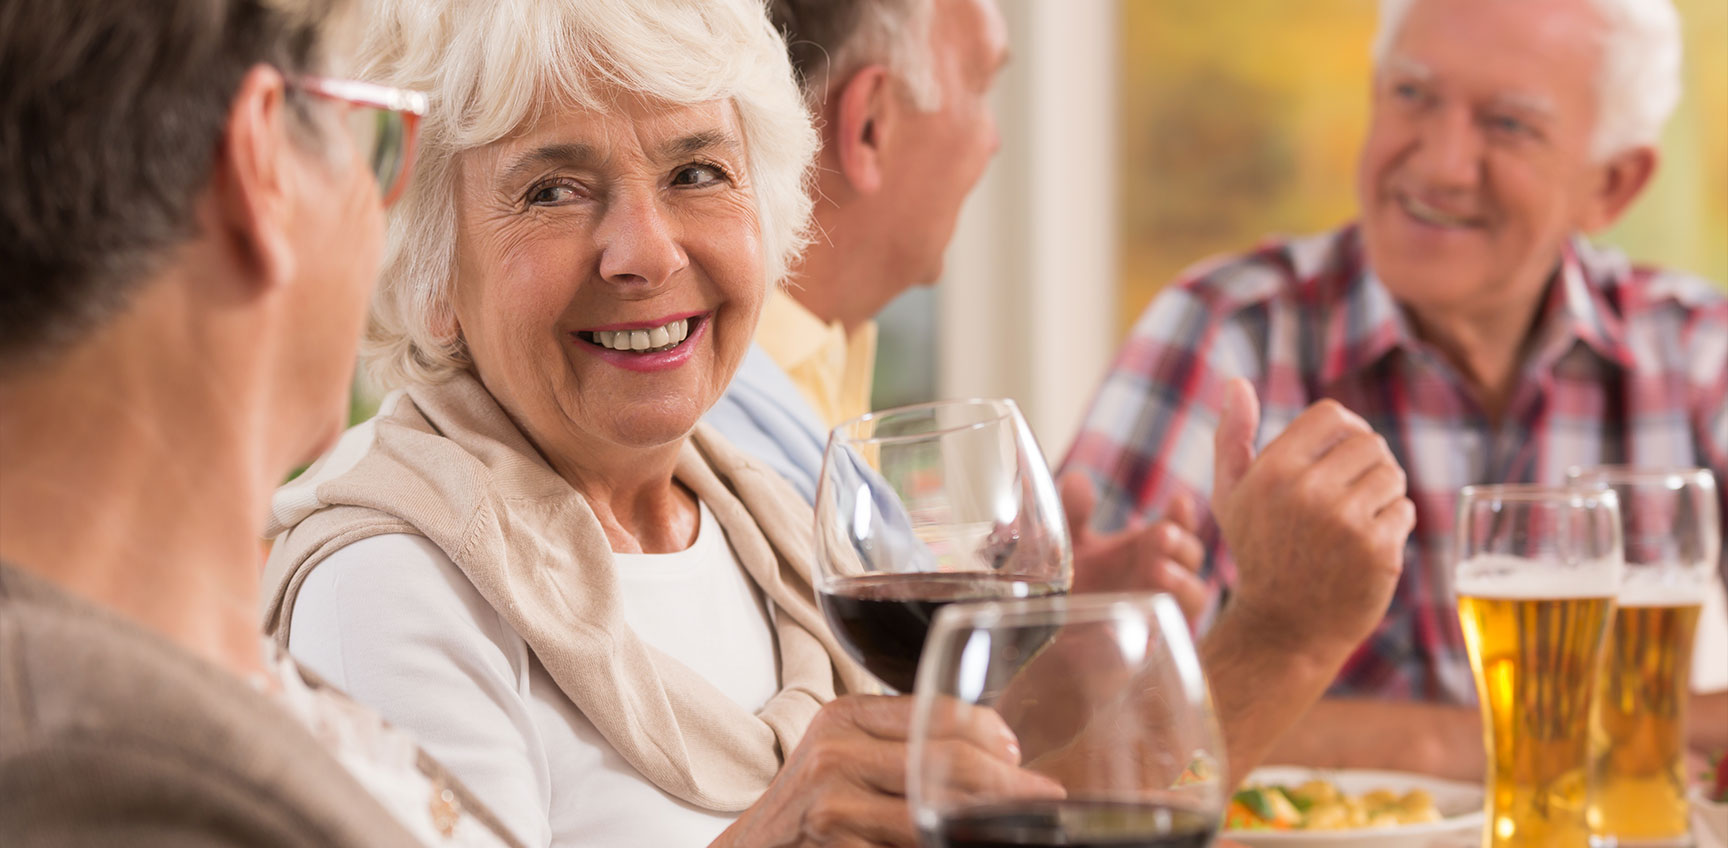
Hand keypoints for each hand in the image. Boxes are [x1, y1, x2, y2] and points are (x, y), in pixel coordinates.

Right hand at [714, 695, 1062, 846]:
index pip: (940, 712)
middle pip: (946, 760)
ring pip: (936, 813)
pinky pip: (911, 844)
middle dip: (1009, 785)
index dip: (993, 734)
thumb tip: (997, 752)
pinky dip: (942, 843)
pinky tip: (961, 842)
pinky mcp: (836, 844)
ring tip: (1023, 827)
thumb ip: (900, 743)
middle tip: (1048, 800)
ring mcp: (833, 802)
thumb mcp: (845, 755)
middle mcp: (837, 749)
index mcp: (847, 715)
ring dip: (986, 823)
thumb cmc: (808, 807)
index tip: (1023, 757)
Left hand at [1061, 473, 1208, 628]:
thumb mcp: (1069, 542)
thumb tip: (1078, 480)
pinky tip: (1137, 614)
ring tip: (1158, 569)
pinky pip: (1163, 641)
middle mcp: (1158, 578)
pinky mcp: (1145, 648)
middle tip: (1162, 535)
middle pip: (1190, 559)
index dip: (1183, 515)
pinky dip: (1156, 627)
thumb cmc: (1071, 583)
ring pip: (1194, 600)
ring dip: (1183, 583)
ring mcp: (1156, 612)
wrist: (1050, 635)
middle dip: (1183, 545)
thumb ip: (1074, 512)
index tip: (1178, 501)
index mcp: (1147, 547)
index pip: (1178, 526)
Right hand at [1210, 378, 1413, 657]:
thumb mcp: (1231, 496)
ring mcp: (1345, 522)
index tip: (1340, 455)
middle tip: (1351, 493)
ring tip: (1358, 518)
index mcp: (1273, 471)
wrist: (1283, 629)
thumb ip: (1232, 436)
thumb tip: (1237, 382)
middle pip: (1369, 442)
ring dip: (1383, 493)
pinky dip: (1394, 524)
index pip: (1333, 415)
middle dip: (1366, 464)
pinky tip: (1367, 544)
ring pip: (1391, 474)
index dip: (1344, 430)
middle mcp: (1308, 492)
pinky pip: (1404, 511)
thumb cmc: (1259, 554)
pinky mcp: (1378, 550)